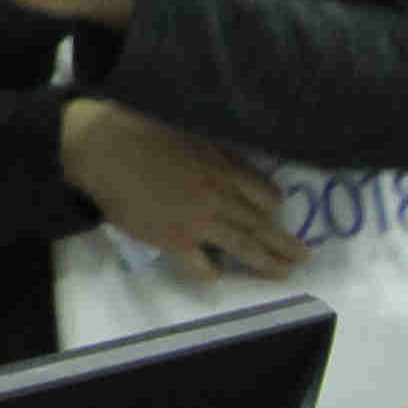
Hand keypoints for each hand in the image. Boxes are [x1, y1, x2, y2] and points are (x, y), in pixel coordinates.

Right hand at [63, 100, 301, 285]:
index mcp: (223, 167)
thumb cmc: (142, 132)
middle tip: (303, 257)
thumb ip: (216, 153)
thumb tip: (232, 169)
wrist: (104, 149)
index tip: (275, 213)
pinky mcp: (173, 240)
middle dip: (285, 243)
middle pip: (261, 224)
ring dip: (267, 263)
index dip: (273, 206)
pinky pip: (200, 265)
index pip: (264, 192)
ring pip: (243, 247)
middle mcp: (218, 196)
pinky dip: (210, 273)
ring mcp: (198, 221)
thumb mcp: (191, 132)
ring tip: (284, 273)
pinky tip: (215, 276)